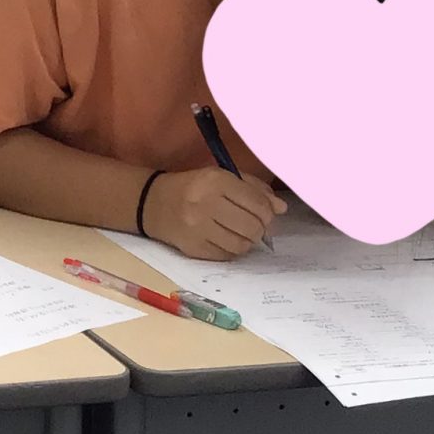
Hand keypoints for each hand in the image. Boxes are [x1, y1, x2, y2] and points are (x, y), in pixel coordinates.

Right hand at [144, 166, 284, 259]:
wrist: (152, 202)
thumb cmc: (194, 187)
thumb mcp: (222, 177)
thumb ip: (254, 189)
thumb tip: (281, 208)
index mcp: (215, 181)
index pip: (258, 204)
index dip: (268, 212)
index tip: (266, 214)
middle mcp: (206, 204)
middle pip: (253, 227)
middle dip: (260, 228)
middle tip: (254, 225)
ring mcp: (198, 228)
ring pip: (242, 245)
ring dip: (247, 241)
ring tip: (239, 232)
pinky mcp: (193, 248)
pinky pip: (227, 256)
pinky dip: (232, 249)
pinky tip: (225, 239)